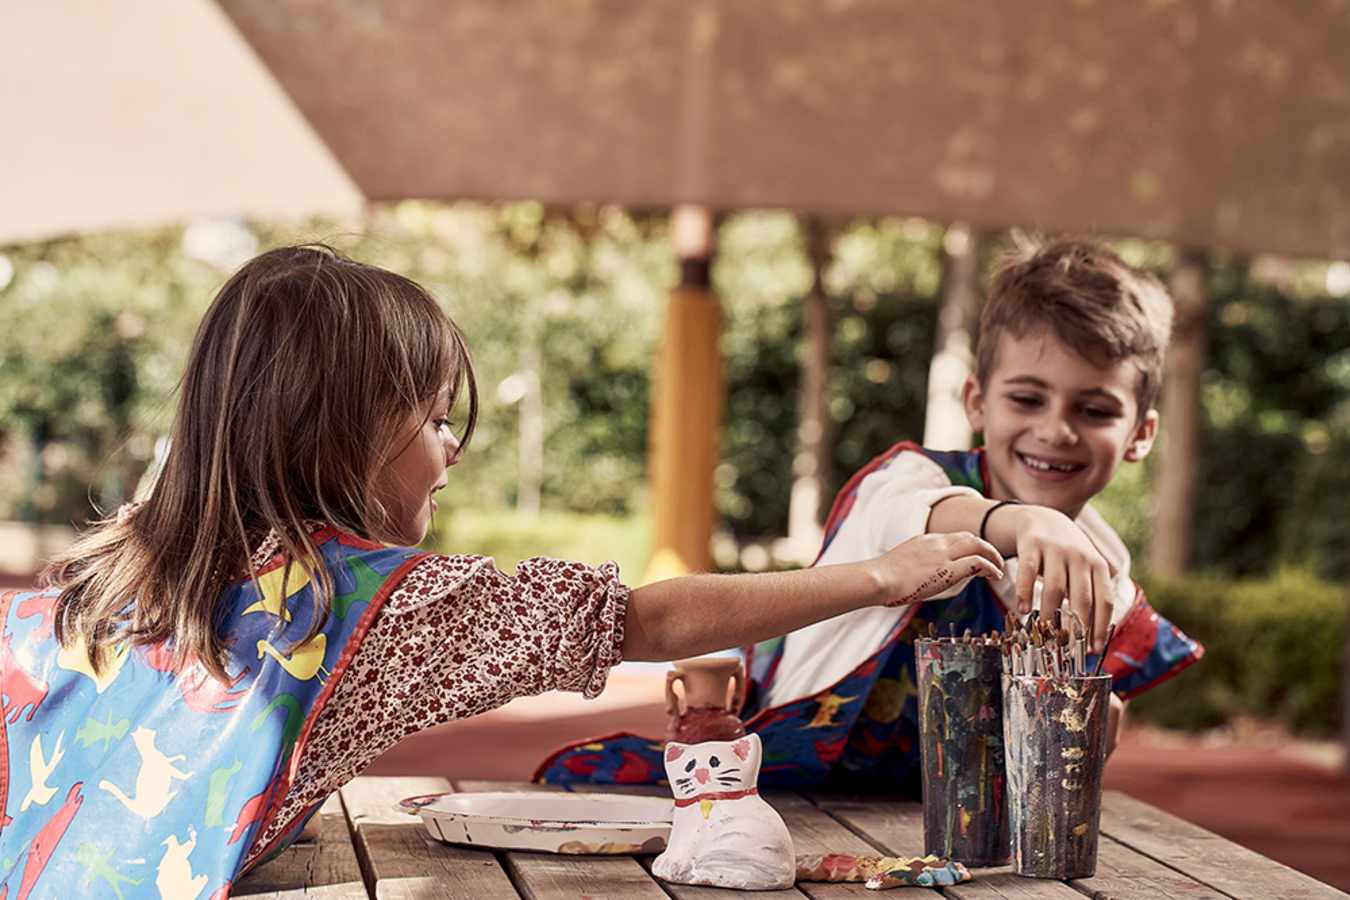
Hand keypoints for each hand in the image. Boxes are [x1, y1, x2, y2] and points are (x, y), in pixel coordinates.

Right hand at [872, 532, 1003, 607]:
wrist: (877, 578)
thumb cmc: (882, 578)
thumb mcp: (901, 565)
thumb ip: (916, 566)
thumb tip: (916, 577)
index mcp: (926, 540)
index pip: (955, 538)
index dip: (969, 547)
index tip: (976, 557)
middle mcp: (937, 542)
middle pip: (970, 537)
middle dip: (986, 547)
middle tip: (995, 560)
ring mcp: (943, 554)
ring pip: (978, 545)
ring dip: (993, 556)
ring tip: (1000, 569)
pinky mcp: (947, 569)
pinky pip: (977, 562)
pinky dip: (991, 567)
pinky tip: (996, 576)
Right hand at [998, 505, 1113, 651]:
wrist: (1042, 518)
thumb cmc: (1066, 553)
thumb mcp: (1085, 566)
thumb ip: (1090, 593)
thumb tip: (1092, 635)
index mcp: (1097, 564)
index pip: (1104, 600)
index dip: (1100, 626)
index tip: (1092, 649)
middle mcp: (1080, 556)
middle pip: (1081, 598)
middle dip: (1075, 627)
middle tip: (1066, 647)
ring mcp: (1056, 549)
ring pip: (1054, 589)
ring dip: (1048, 615)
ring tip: (1043, 633)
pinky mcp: (1032, 544)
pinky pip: (1027, 573)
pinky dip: (1024, 594)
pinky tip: (1020, 610)